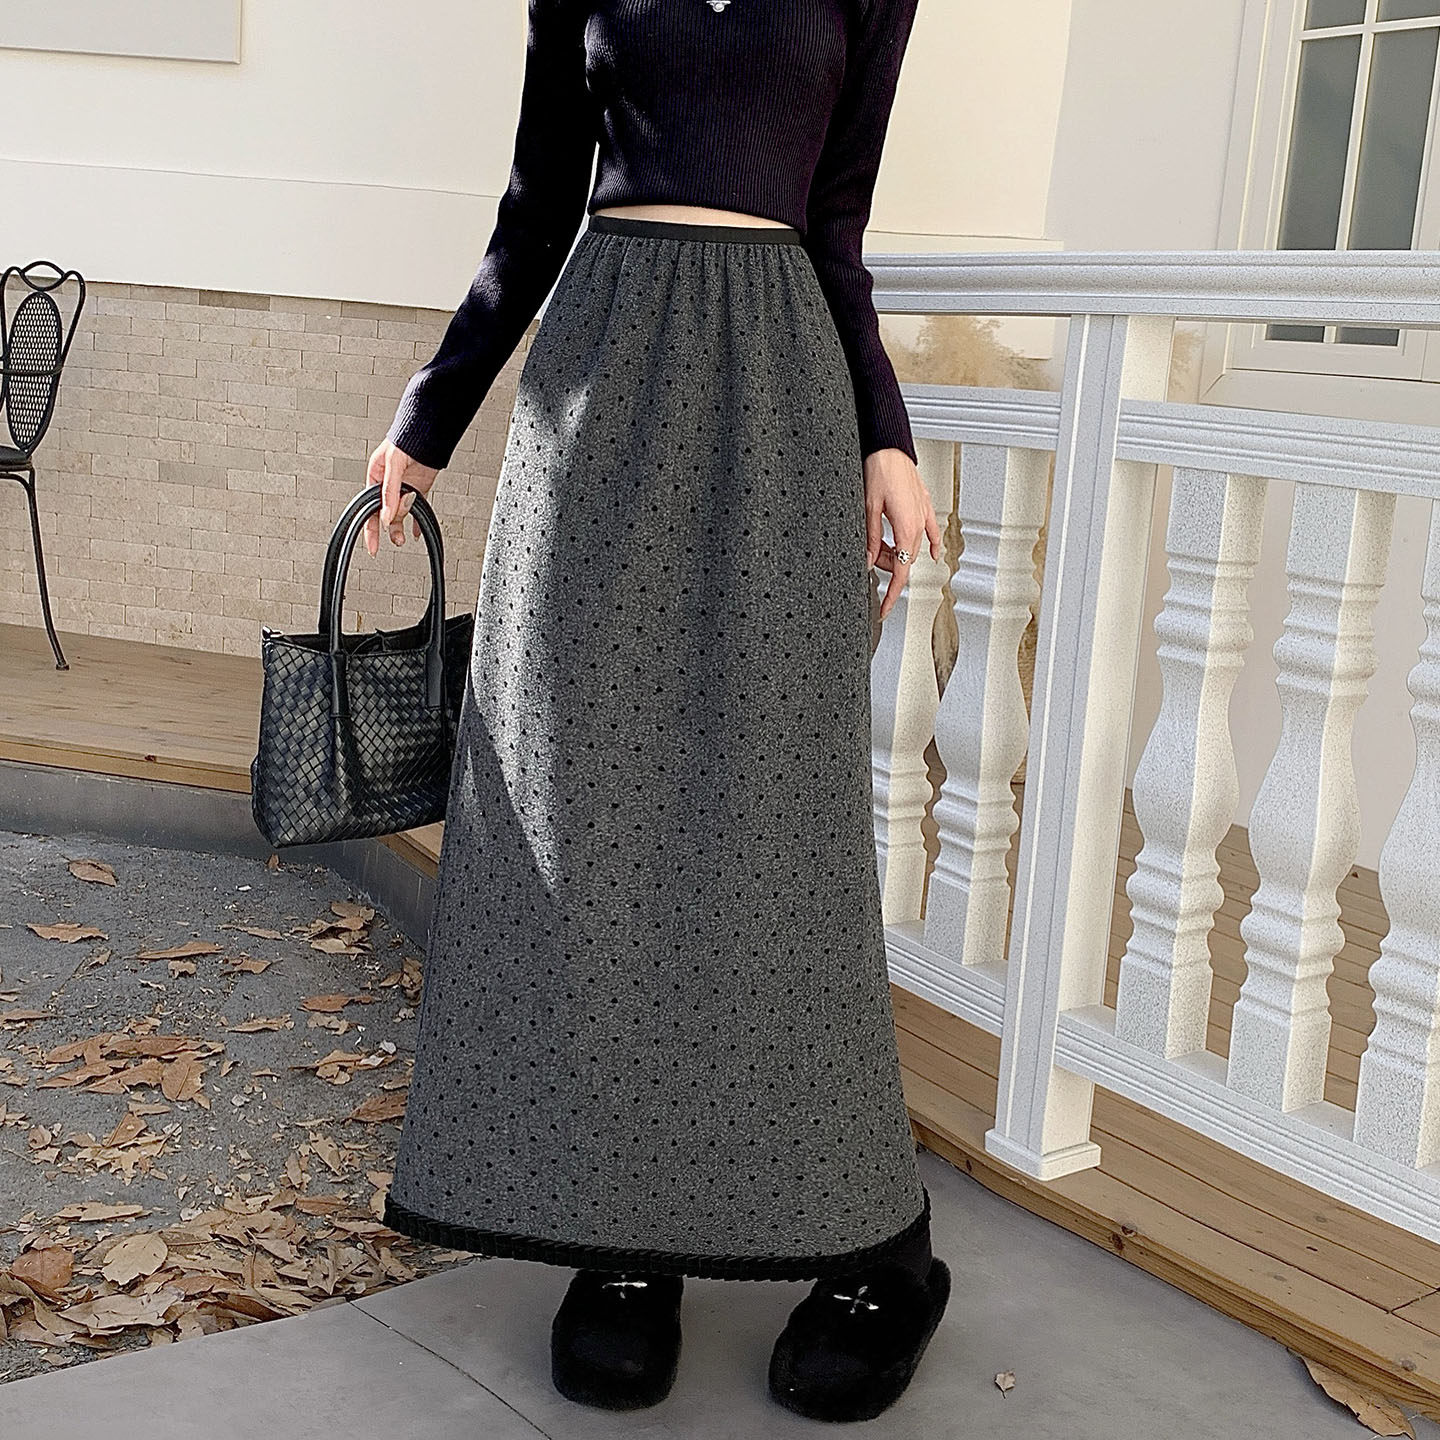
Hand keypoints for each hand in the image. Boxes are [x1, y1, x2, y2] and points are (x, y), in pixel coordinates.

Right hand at [363, 440, 439, 556]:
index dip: (371, 528)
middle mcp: (388, 486)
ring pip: (399, 514)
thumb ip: (390, 492)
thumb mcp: (392, 466)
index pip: (369, 508)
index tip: (372, 546)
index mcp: (375, 478)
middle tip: (395, 541)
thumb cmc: (404, 442)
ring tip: (403, 538)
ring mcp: (404, 489)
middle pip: (385, 513)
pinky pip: (416, 510)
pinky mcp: (419, 490)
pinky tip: (415, 533)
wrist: (427, 434)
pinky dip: (415, 522)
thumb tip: (388, 517)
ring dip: (401, 527)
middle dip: (389, 529)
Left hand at [864, 447, 941, 619]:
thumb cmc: (879, 470)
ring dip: (896, 551)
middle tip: (866, 557)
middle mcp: (919, 524)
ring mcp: (923, 515)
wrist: (890, 446)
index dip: (892, 593)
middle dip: (886, 566)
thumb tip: (866, 561)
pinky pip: (930, 531)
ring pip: (912, 546)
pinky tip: (934, 554)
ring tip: (878, 541)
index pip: (901, 572)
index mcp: (906, 528)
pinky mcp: (924, 506)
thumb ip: (870, 538)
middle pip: (904, 560)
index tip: (884, 609)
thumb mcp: (867, 508)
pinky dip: (931, 543)